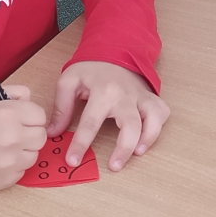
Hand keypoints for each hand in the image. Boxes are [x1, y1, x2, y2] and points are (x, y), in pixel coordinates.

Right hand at [0, 85, 47, 189]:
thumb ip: (14, 93)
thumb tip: (30, 100)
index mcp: (8, 114)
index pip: (40, 116)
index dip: (31, 116)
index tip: (20, 118)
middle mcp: (12, 138)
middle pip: (41, 136)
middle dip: (30, 133)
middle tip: (14, 132)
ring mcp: (9, 162)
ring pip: (34, 155)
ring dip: (23, 151)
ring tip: (3, 146)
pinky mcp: (5, 180)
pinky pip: (22, 171)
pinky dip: (13, 166)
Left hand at [47, 61, 169, 171]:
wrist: (116, 50)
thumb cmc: (92, 68)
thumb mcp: (69, 81)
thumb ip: (61, 108)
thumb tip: (53, 133)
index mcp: (103, 92)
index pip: (90, 123)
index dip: (81, 144)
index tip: (73, 161)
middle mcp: (125, 96)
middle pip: (130, 126)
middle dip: (123, 149)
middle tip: (114, 166)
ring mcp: (141, 97)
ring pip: (153, 120)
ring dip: (148, 139)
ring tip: (137, 153)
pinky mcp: (151, 98)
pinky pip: (162, 113)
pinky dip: (157, 128)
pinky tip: (146, 139)